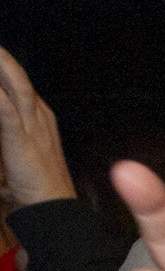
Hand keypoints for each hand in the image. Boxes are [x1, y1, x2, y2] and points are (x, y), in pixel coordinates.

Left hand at [0, 47, 73, 208]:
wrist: (54, 213)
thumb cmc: (35, 190)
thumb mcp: (15, 160)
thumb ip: (6, 145)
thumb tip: (2, 153)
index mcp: (38, 118)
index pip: (15, 82)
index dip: (2, 66)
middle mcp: (39, 116)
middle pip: (15, 74)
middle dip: (0, 56)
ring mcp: (33, 126)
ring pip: (13, 83)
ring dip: (0, 64)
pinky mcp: (22, 139)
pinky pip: (5, 108)